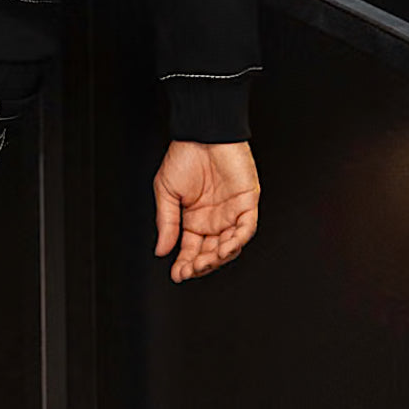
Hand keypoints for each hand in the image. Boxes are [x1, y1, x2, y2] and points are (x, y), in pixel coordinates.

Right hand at [153, 139, 258, 281]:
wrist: (201, 133)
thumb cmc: (184, 156)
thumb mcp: (167, 191)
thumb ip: (167, 222)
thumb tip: (161, 251)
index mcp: (194, 219)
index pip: (192, 250)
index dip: (185, 264)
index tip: (177, 274)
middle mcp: (214, 220)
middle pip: (211, 253)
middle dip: (201, 265)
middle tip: (190, 269)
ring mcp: (231, 213)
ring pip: (230, 246)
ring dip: (218, 257)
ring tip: (205, 261)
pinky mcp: (247, 204)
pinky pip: (246, 228)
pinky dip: (237, 241)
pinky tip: (224, 248)